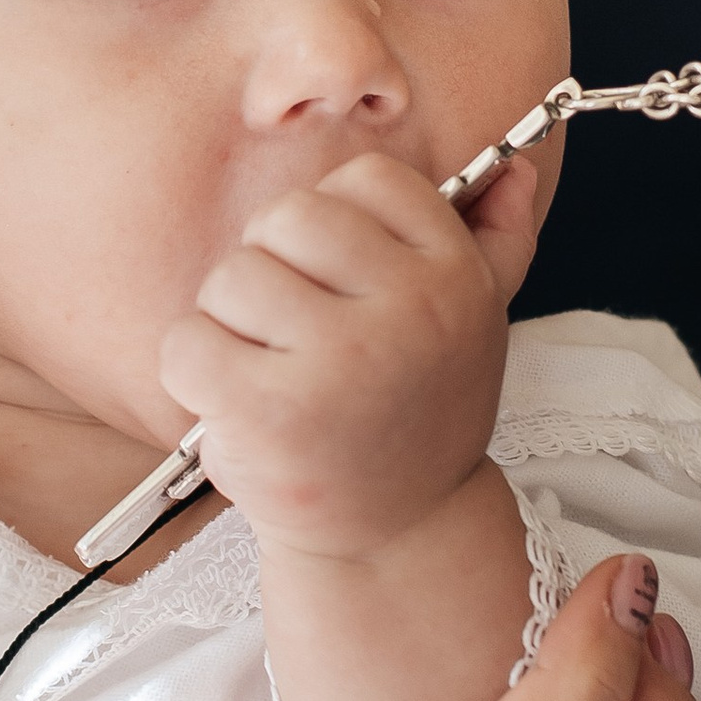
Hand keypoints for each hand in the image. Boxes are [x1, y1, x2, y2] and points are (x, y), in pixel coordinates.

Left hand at [157, 146, 544, 562]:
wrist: (397, 535)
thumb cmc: (416, 412)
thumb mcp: (477, 324)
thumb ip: (498, 237)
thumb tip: (513, 165)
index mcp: (456, 275)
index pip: (365, 178)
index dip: (334, 225)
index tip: (345, 283)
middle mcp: (410, 310)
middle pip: (286, 217)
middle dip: (272, 268)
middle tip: (296, 333)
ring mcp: (342, 360)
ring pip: (230, 277)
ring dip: (230, 325)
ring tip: (271, 372)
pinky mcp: (271, 411)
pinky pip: (187, 342)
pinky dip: (194, 372)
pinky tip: (236, 406)